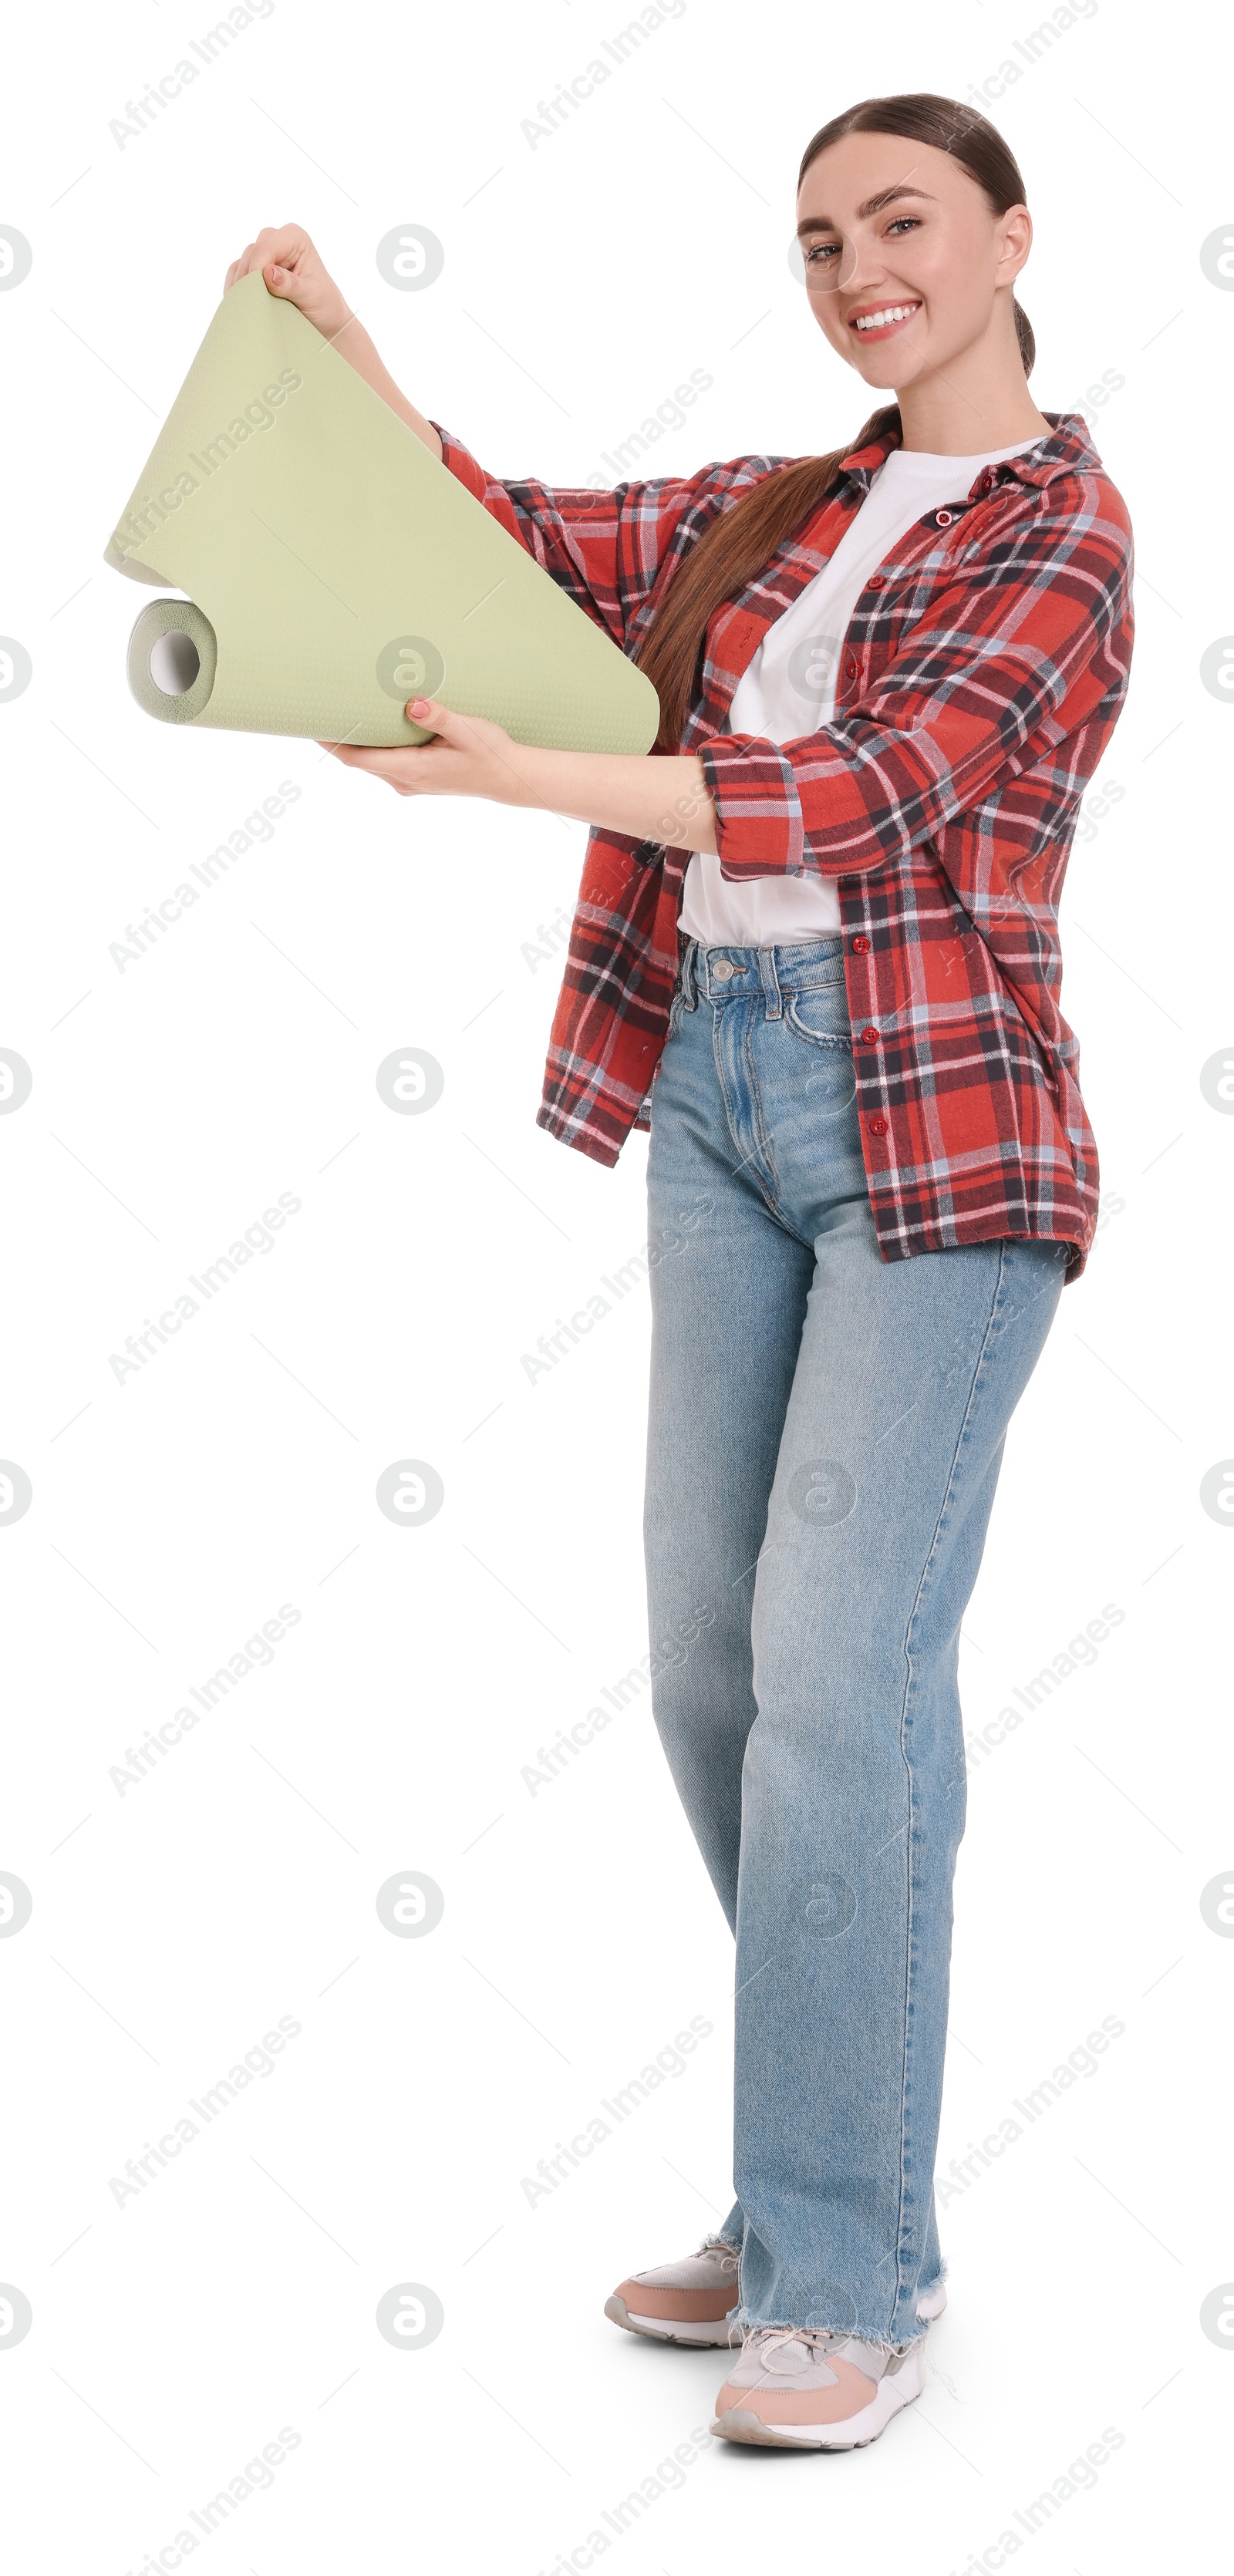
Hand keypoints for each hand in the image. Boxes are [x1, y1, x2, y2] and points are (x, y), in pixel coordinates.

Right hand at [224, 224, 349, 341]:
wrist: (325, 320)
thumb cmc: (324, 305)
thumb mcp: (312, 296)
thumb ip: (291, 285)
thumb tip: (269, 273)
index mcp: (294, 238)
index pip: (265, 246)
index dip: (256, 269)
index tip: (256, 296)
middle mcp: (277, 239)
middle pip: (251, 254)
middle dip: (249, 280)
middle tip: (254, 307)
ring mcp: (264, 253)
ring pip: (241, 264)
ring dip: (243, 287)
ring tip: (252, 310)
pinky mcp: (253, 267)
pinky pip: (235, 273)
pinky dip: (236, 289)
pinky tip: (243, 305)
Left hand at [321, 699, 537, 806]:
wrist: (508, 779)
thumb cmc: (490, 754)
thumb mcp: (468, 731)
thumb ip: (438, 717)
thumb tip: (412, 703)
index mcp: (411, 769)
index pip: (357, 759)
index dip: (332, 744)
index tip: (312, 727)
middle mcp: (404, 781)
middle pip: (358, 761)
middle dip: (338, 739)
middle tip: (319, 710)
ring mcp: (409, 783)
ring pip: (370, 763)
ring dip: (355, 743)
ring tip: (340, 715)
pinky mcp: (415, 779)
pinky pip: (383, 764)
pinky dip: (372, 748)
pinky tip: (370, 728)